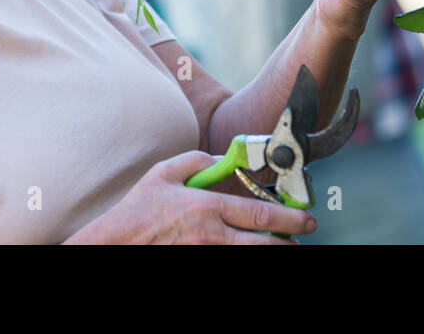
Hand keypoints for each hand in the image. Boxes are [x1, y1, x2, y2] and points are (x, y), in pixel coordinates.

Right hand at [62, 151, 318, 243]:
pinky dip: (245, 253)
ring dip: (271, 250)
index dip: (290, 218)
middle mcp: (212, 235)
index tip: (307, 218)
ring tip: (281, 245)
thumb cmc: (138, 209)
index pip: (260, 215)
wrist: (116, 243)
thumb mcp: (164, 172)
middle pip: (264, 243)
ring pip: (250, 255)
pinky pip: (231, 260)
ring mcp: (207, 254)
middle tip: (304, 235)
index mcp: (207, 208)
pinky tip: (250, 247)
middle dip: (290, 240)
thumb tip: (220, 160)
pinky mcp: (200, 262)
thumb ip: (197, 161)